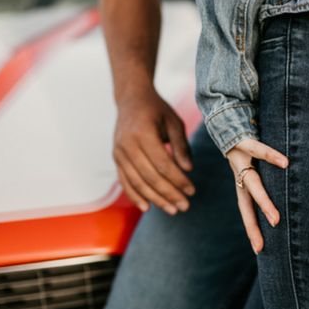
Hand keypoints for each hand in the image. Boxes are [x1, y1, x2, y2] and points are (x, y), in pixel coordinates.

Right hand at [112, 87, 194, 214]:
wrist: (131, 98)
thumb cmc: (157, 109)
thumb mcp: (174, 121)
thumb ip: (181, 145)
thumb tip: (189, 169)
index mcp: (143, 133)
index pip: (163, 164)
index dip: (178, 180)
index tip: (192, 190)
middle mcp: (128, 144)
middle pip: (150, 177)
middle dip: (169, 194)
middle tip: (185, 206)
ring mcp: (119, 152)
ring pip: (138, 183)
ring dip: (156, 199)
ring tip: (173, 210)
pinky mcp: (116, 158)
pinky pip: (125, 181)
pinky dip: (136, 196)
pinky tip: (148, 207)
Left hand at [226, 137, 287, 253]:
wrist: (227, 116)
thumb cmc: (246, 142)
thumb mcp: (253, 161)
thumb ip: (264, 177)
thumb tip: (285, 191)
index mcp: (241, 181)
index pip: (246, 209)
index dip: (251, 228)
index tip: (259, 250)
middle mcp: (239, 174)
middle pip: (246, 203)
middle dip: (253, 224)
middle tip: (262, 246)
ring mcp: (241, 159)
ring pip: (252, 183)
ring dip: (263, 202)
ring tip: (276, 219)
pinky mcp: (245, 142)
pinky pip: (260, 150)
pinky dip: (272, 156)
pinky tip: (286, 163)